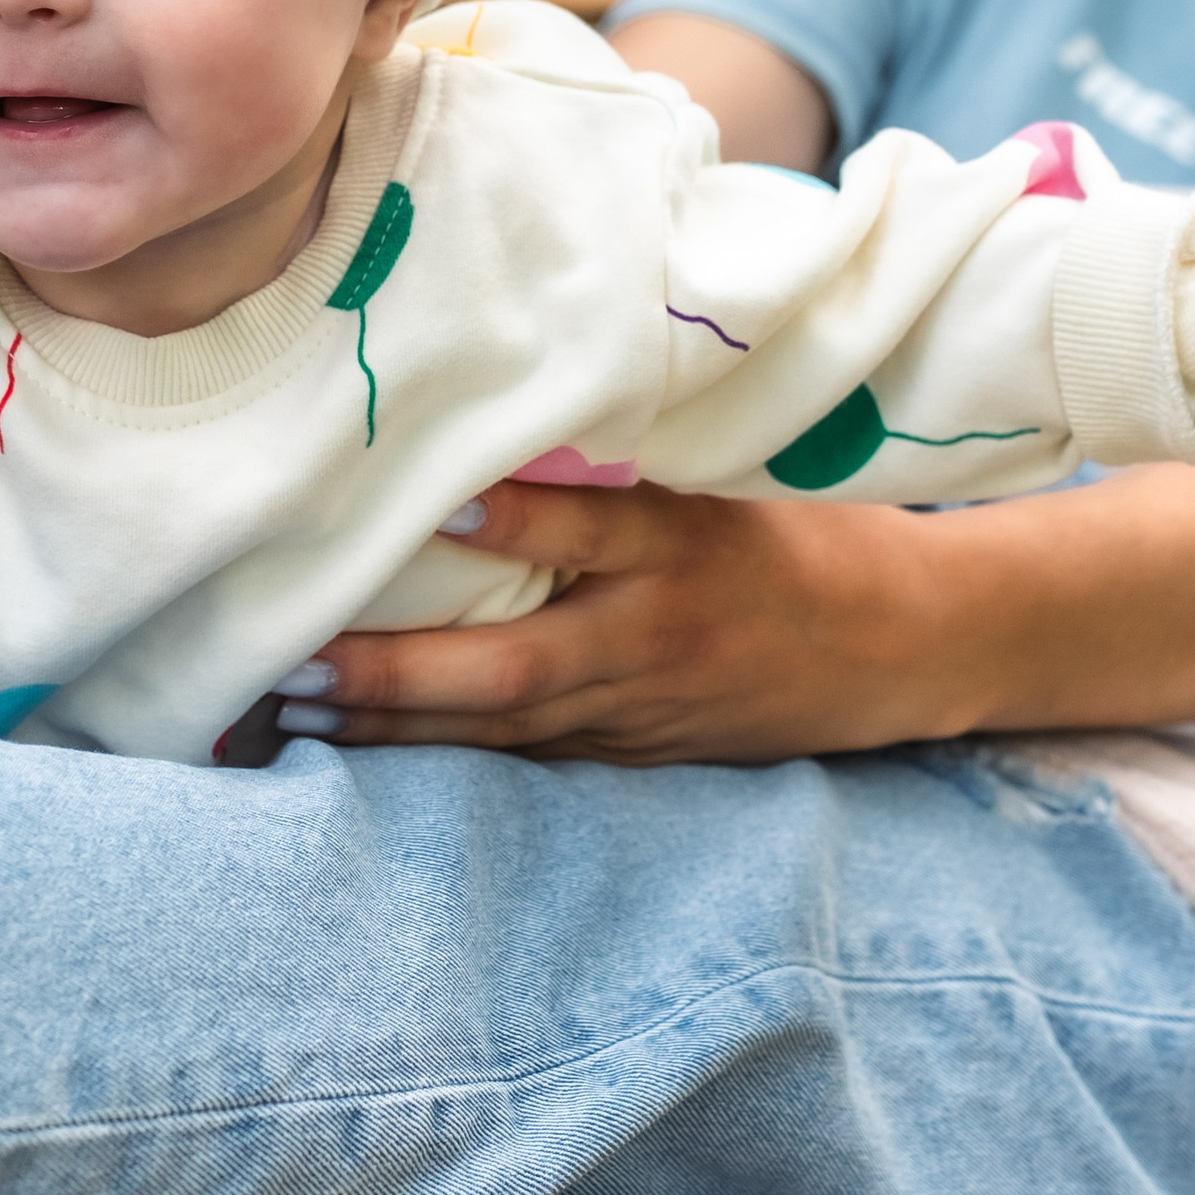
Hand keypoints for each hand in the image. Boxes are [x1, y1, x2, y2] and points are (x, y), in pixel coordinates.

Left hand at [272, 480, 972, 763]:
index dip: (524, 517)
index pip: (599, 528)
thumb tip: (496, 438)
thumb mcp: (724, 483)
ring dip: (402, 727)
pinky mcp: (638, 754)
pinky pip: (531, 756)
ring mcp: (644, 711)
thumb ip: (622, 472)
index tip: (443, 500)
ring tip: (298, 711)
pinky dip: (447, 755)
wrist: (896, 645)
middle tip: (303, 661)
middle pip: (522, 667)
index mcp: (685, 550)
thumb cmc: (792, 540)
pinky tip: (367, 748)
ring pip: (508, 727)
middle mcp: (656, 639)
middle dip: (405, 675)